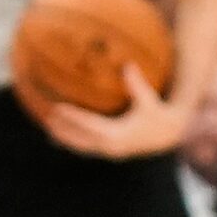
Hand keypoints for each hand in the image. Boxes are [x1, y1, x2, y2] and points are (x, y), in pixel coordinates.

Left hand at [45, 63, 187, 159]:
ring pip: (82, 147)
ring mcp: (111, 151)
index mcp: (118, 135)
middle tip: (46, 118)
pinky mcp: (111, 151)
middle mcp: (111, 147)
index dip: (72, 117)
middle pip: (81, 140)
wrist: (170, 135)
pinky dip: (75, 142)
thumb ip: (136, 84)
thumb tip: (127, 65)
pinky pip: (89, 147)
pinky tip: (64, 136)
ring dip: (66, 138)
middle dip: (63, 130)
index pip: (90, 126)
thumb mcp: (148, 100)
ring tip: (49, 128)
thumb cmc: (158, 115)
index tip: (57, 109)